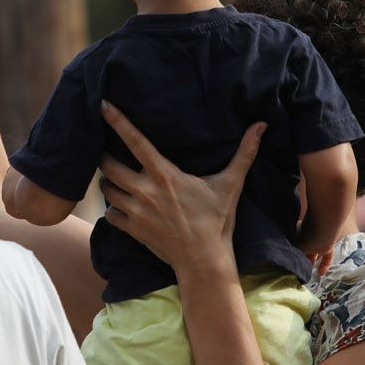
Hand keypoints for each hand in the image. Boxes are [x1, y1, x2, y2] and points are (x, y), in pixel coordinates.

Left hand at [97, 103, 263, 272]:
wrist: (204, 260)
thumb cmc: (217, 221)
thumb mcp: (230, 184)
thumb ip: (244, 153)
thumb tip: (261, 126)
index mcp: (165, 175)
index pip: (135, 141)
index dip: (117, 121)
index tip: (103, 105)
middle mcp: (145, 190)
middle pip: (108, 165)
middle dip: (103, 156)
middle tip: (105, 150)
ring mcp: (135, 211)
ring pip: (106, 189)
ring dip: (108, 182)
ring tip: (115, 178)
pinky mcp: (131, 229)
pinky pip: (109, 214)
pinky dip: (112, 208)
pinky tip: (122, 205)